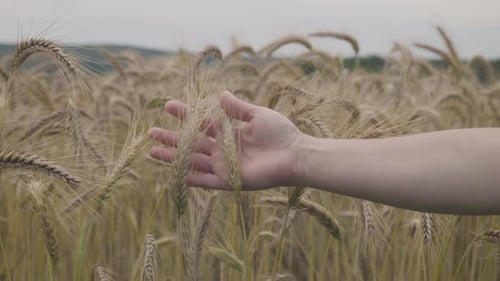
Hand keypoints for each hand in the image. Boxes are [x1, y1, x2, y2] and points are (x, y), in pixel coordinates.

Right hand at [148, 91, 303, 189]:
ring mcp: (224, 166)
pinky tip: (177, 176)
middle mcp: (223, 150)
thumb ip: (237, 108)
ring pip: (193, 161)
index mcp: (229, 133)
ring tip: (152, 153)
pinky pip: (207, 182)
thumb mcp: (258, 115)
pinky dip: (192, 179)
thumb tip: (220, 94)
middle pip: (191, 143)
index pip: (201, 123)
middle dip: (171, 138)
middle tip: (151, 132)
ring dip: (173, 158)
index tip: (168, 105)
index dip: (185, 115)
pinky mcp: (229, 181)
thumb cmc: (280, 133)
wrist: (295, 155)